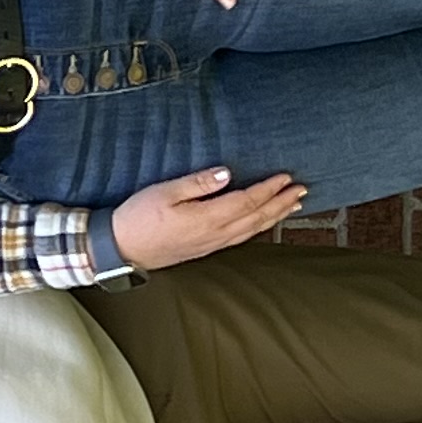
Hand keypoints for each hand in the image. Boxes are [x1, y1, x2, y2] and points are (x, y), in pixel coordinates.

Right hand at [106, 165, 308, 269]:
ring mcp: (210, 244)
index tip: (286, 177)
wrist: (119, 249)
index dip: (269, 189)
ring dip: (274, 217)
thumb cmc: (137, 217)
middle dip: (281, 203)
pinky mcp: (204, 249)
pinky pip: (240, 237)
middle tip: (302, 191)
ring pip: (251, 230)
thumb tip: (227, 173)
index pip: (247, 201)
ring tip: (292, 206)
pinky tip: (262, 222)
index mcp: (207, 218)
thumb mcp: (164, 192)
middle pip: (257, 218)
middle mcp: (215, 234)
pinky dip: (257, 227)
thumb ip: (198, 183)